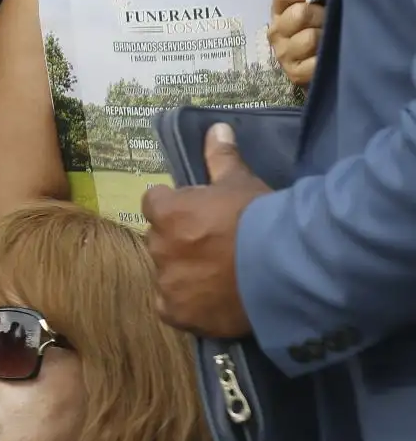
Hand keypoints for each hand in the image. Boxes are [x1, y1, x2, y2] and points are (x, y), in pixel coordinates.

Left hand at [142, 123, 267, 337]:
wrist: (286, 266)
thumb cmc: (262, 218)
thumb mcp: (242, 182)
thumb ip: (222, 157)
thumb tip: (216, 127)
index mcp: (168, 212)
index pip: (154, 202)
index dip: (174, 205)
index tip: (196, 210)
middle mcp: (159, 247)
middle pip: (159, 239)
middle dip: (179, 239)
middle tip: (213, 244)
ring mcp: (167, 283)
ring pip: (166, 274)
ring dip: (183, 272)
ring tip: (217, 274)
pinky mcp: (178, 314)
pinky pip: (172, 307)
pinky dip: (187, 303)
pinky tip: (211, 299)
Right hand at [268, 0, 323, 88]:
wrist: (328, 62)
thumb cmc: (325, 23)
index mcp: (280, 9)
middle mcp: (276, 31)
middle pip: (300, 14)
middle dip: (322, 15)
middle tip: (330, 19)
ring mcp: (283, 54)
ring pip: (309, 38)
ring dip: (326, 37)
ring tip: (332, 38)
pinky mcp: (294, 74)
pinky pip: (314, 63)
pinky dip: (326, 59)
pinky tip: (329, 57)